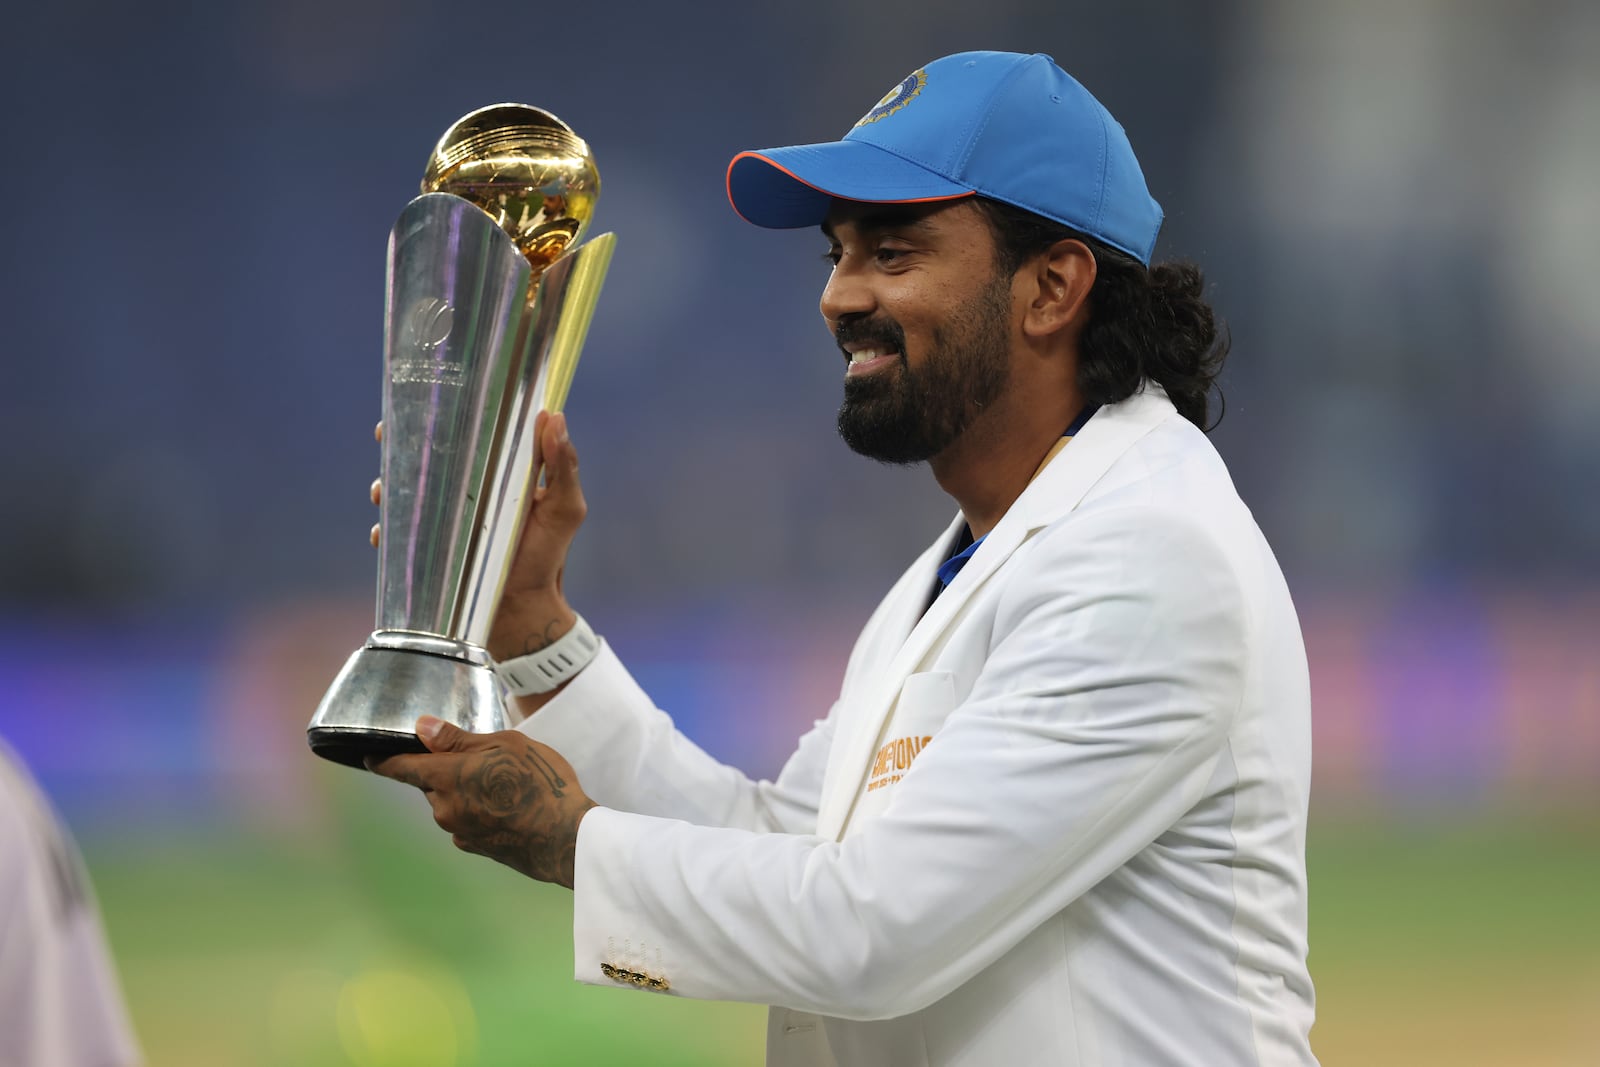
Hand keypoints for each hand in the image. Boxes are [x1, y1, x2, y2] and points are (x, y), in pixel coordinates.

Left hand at [367, 716, 595, 888]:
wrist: (565, 838)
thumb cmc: (539, 782)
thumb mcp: (504, 745)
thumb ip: (458, 738)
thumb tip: (422, 728)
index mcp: (445, 777)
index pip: (400, 767)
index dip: (383, 760)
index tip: (369, 756)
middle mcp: (443, 808)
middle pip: (431, 783)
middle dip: (446, 770)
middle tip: (481, 759)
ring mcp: (458, 831)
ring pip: (450, 802)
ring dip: (465, 790)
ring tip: (505, 783)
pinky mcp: (476, 847)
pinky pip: (467, 822)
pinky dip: (479, 811)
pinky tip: (509, 806)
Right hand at [368, 413, 587, 666]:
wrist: (524, 611)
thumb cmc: (547, 556)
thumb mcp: (565, 510)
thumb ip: (564, 468)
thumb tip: (556, 417)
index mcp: (493, 473)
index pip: (465, 436)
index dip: (442, 415)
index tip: (423, 397)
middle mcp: (463, 492)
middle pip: (423, 458)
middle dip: (399, 444)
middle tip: (387, 436)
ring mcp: (441, 522)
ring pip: (403, 493)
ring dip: (387, 486)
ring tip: (384, 491)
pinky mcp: (426, 551)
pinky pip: (396, 536)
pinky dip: (386, 532)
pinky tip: (385, 533)